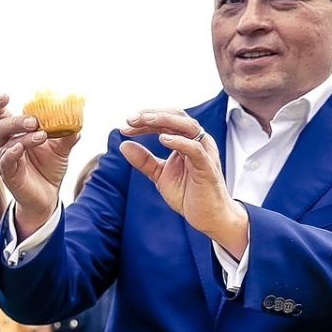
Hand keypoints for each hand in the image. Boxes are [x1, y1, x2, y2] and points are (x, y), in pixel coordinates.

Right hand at [0, 94, 82, 225]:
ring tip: (42, 136)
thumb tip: (78, 117)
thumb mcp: (62, 148)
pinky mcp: (7, 173)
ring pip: (6, 142)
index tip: (5, 96)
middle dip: (17, 120)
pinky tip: (20, 148)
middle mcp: (4, 143)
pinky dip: (13, 153)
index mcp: (14, 132)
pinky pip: (6, 161)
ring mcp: (4, 159)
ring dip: (24, 137)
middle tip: (35, 121)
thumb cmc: (49, 167)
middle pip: (1, 125)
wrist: (48, 195)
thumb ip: (68, 133)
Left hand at [118, 110, 248, 252]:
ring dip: (164, 121)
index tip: (125, 125)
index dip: (145, 121)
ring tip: (144, 121)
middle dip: (152, 115)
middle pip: (177, 117)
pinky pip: (195, 149)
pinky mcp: (207, 167)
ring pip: (188, 126)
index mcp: (187, 141)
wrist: (207, 216)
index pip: (166, 122)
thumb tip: (123, 144)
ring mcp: (205, 152)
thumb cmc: (188, 194)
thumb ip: (144, 160)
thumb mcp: (160, 175)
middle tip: (130, 118)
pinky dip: (179, 142)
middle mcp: (198, 142)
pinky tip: (162, 140)